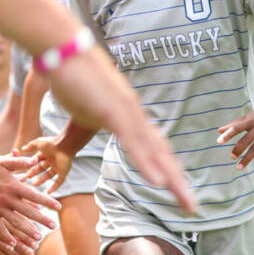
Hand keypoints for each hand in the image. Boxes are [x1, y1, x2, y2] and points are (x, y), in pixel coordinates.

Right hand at [0, 156, 54, 254]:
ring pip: (15, 222)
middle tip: (53, 226)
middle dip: (42, 219)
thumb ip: (20, 162)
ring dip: (27, 231)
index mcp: (13, 185)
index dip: (47, 201)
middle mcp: (7, 198)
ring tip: (38, 238)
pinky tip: (13, 244)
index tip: (58, 207)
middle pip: (28, 211)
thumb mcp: (4, 161)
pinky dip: (5, 236)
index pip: (34, 195)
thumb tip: (36, 160)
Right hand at [17, 135, 74, 192]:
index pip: (37, 161)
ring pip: (49, 176)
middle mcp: (52, 160)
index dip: (30, 166)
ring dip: (41, 180)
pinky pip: (59, 182)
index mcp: (46, 153)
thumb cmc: (51, 143)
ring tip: (34, 184)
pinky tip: (48, 192)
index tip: (23, 171)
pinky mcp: (64, 172)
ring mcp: (58, 167)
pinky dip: (54, 187)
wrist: (64, 145)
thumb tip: (22, 148)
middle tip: (26, 179)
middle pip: (41, 169)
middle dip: (34, 174)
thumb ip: (30, 146)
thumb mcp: (38, 143)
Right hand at [47, 48, 194, 213]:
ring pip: (153, 152)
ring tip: (186, 202)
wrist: (60, 48)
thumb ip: (93, 118)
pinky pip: (132, 142)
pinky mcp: (111, 110)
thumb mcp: (85, 107)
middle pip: (161, 153)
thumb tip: (91, 121)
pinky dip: (145, 163)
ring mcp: (125, 112)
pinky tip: (158, 181)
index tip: (177, 191)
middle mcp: (133, 114)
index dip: (167, 170)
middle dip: (177, 181)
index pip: (153, 148)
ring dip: (170, 179)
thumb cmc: (71, 75)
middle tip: (192, 206)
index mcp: (128, 115)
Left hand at [217, 105, 253, 169]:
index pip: (237, 128)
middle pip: (246, 140)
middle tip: (231, 157)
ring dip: (247, 158)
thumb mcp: (249, 117)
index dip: (228, 134)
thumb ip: (234, 124)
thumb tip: (219, 131)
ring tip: (239, 167)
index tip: (219, 141)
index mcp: (251, 120)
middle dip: (238, 150)